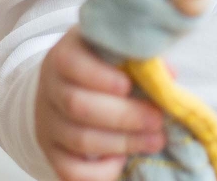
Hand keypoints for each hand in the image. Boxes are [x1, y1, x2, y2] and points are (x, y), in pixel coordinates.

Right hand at [35, 26, 166, 179]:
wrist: (66, 81)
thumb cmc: (100, 61)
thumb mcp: (113, 48)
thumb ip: (138, 56)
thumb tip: (168, 74)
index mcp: (64, 54)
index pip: (72, 64)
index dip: (101, 77)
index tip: (130, 85)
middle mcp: (50, 87)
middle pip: (79, 106)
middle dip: (124, 116)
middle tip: (157, 120)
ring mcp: (47, 122)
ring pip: (79, 139)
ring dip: (122, 143)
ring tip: (154, 140)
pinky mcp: (51, 152)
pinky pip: (69, 170)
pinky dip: (99, 171)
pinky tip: (122, 160)